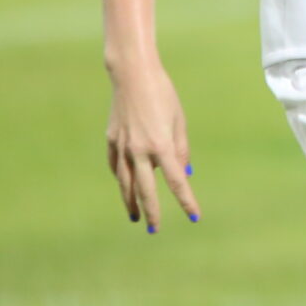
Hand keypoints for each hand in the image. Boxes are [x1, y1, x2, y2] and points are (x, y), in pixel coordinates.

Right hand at [105, 62, 200, 233]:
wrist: (132, 75)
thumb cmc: (162, 94)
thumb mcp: (179, 120)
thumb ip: (181, 149)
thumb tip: (183, 174)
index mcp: (161, 145)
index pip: (176, 181)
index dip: (186, 201)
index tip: (194, 216)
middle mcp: (139, 151)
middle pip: (145, 191)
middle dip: (151, 212)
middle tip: (154, 230)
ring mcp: (122, 147)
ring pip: (125, 183)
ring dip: (130, 201)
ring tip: (134, 216)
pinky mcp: (111, 140)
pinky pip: (116, 166)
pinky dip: (121, 178)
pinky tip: (124, 186)